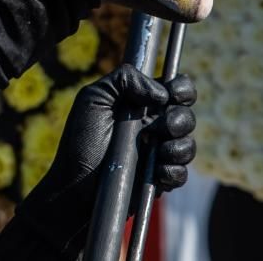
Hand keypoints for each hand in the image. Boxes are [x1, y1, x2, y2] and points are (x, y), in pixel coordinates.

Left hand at [16, 65, 195, 249]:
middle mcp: (156, 126)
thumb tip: (161, 92)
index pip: (178, 89)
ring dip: (176, 147)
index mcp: (144, 103)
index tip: (172, 95)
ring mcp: (160, 153)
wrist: (74, 184)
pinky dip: (171, 171)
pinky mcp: (160, 179)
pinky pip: (181, 173)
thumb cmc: (81, 139)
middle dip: (178, 120)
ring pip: (188, 145)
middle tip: (156, 129)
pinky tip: (154, 171)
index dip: (182, 89)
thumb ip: (124, 78)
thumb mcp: (94, 98)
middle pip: (187, 116)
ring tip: (153, 151)